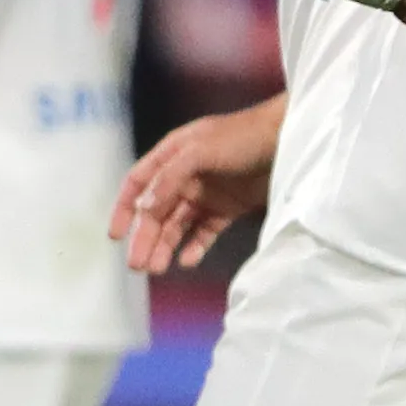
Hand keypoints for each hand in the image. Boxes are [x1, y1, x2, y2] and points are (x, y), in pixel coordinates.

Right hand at [112, 107, 279, 273]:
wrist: (289, 140)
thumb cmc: (242, 137)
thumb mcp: (200, 150)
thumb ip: (170, 177)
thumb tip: (144, 208)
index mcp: (172, 155)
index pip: (139, 183)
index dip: (125, 209)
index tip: (116, 236)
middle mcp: (185, 176)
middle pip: (157, 211)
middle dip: (145, 237)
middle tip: (137, 265)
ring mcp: (207, 194)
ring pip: (178, 225)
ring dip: (165, 246)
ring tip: (156, 268)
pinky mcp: (228, 209)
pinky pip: (205, 232)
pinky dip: (195, 247)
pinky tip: (188, 261)